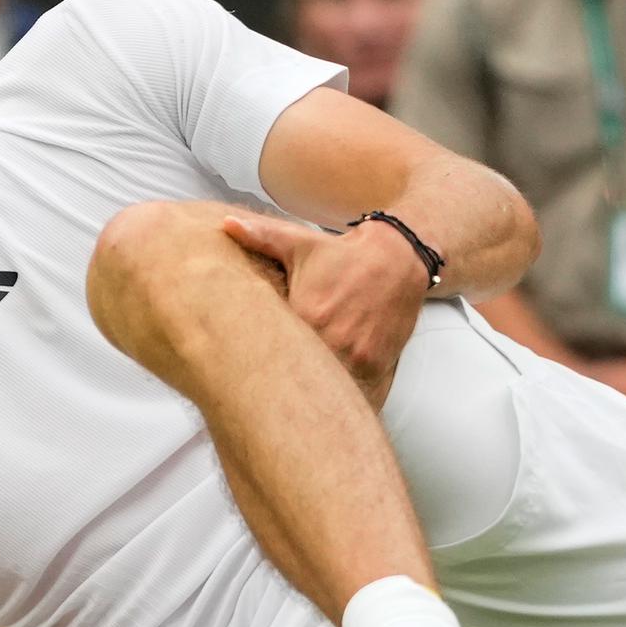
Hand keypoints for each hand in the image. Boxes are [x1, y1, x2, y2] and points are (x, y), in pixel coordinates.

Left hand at [222, 212, 425, 403]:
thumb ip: (260, 236)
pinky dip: (338, 398)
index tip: (244, 366)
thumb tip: (227, 225)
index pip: (272, 349)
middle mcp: (333, 337)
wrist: (398, 259)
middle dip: (280, 382)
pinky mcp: (376, 365)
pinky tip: (322, 400)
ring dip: (309, 393)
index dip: (255, 360)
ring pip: (325, 388)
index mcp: (307, 312)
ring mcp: (357, 355)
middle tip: (262, 390)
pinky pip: (353, 393)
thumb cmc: (343, 255)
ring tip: (290, 401)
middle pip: (297, 374)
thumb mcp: (300, 243)